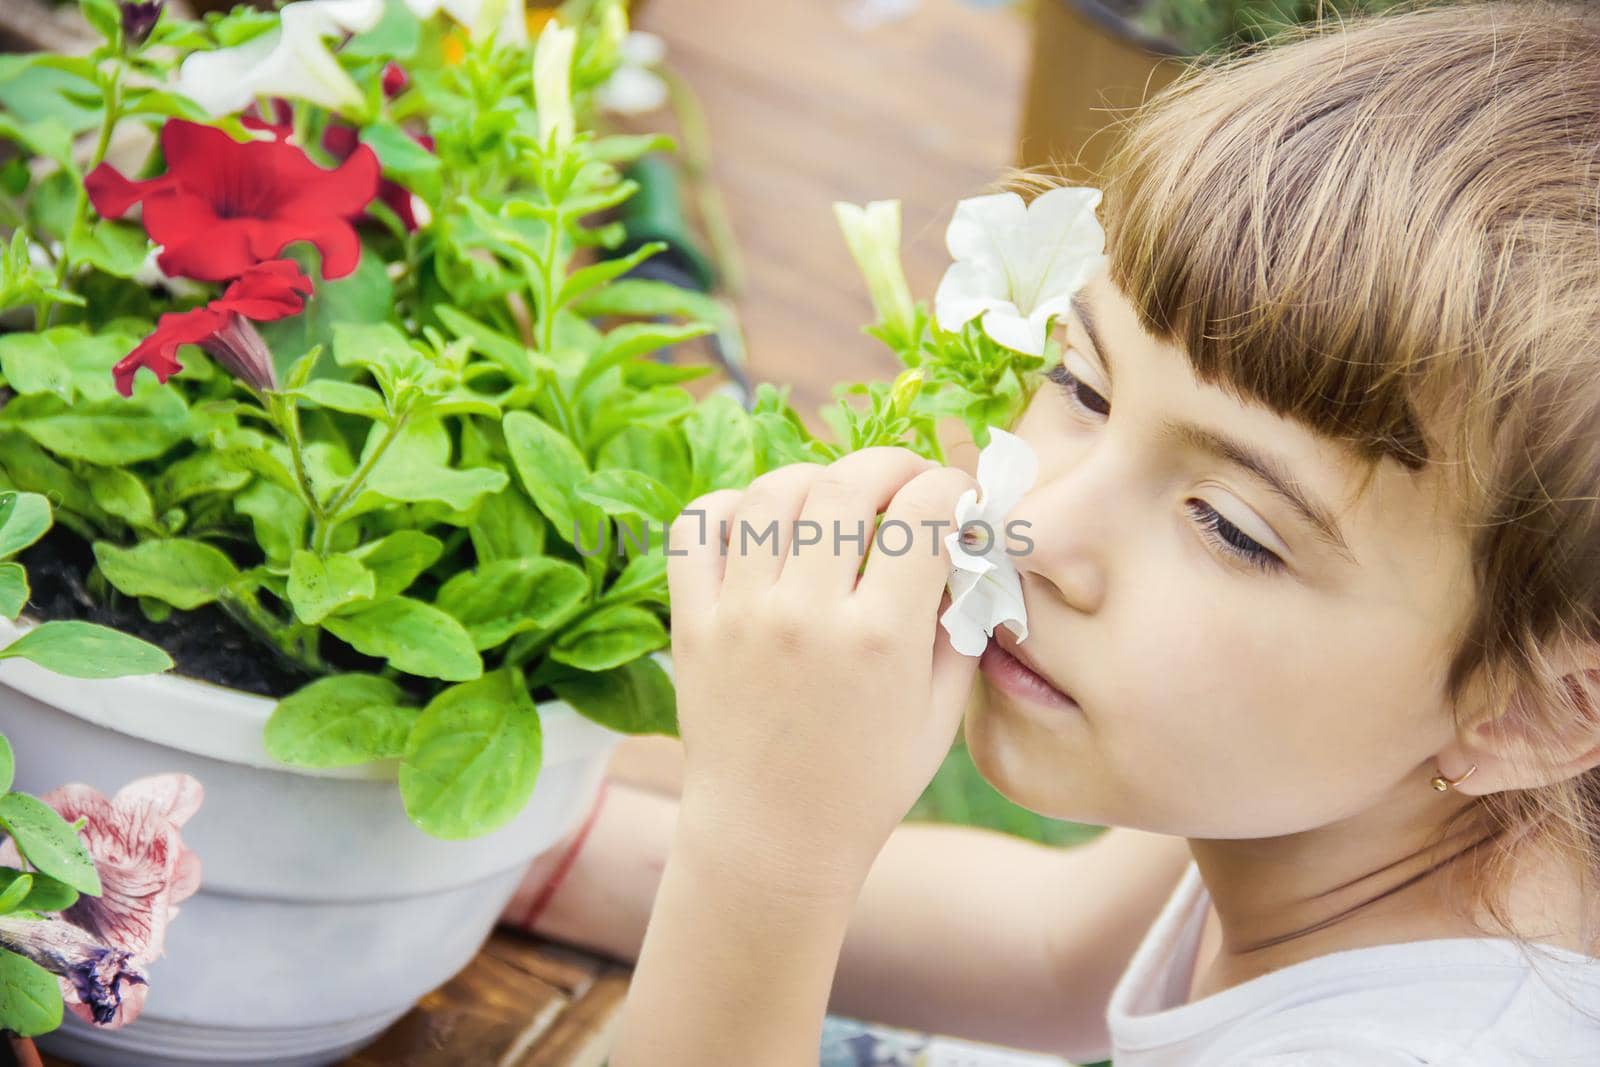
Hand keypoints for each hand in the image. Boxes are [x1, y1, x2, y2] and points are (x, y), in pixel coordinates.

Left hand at [666, 447, 981, 888]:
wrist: (771, 842)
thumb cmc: (866, 784)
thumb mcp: (939, 712)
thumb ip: (957, 622)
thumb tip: (963, 546)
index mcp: (879, 639)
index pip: (923, 511)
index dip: (950, 486)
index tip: (955, 497)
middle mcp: (806, 616)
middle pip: (846, 483)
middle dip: (890, 464)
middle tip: (905, 482)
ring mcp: (740, 615)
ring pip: (772, 491)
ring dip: (815, 478)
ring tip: (836, 503)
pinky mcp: (692, 624)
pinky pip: (697, 527)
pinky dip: (730, 506)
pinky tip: (763, 524)